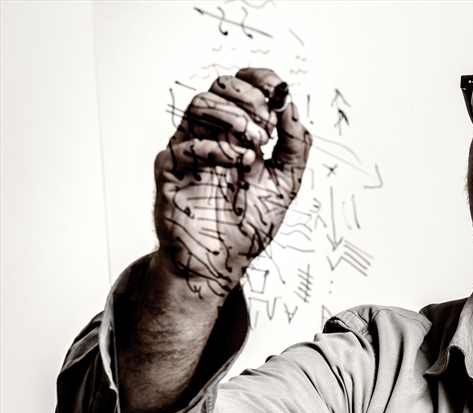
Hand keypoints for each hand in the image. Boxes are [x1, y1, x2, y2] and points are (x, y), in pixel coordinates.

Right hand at [153, 67, 311, 299]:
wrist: (222, 264)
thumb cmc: (249, 225)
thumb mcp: (286, 183)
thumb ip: (295, 147)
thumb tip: (291, 106)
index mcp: (237, 134)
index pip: (241, 87)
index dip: (259, 79)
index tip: (278, 91)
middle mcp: (212, 136)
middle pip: (220, 87)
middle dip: (249, 99)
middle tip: (268, 129)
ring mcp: (189, 151)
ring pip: (199, 105)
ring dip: (233, 117)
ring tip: (256, 144)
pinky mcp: (170, 173)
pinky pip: (184, 146)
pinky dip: (216, 148)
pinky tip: (240, 163)